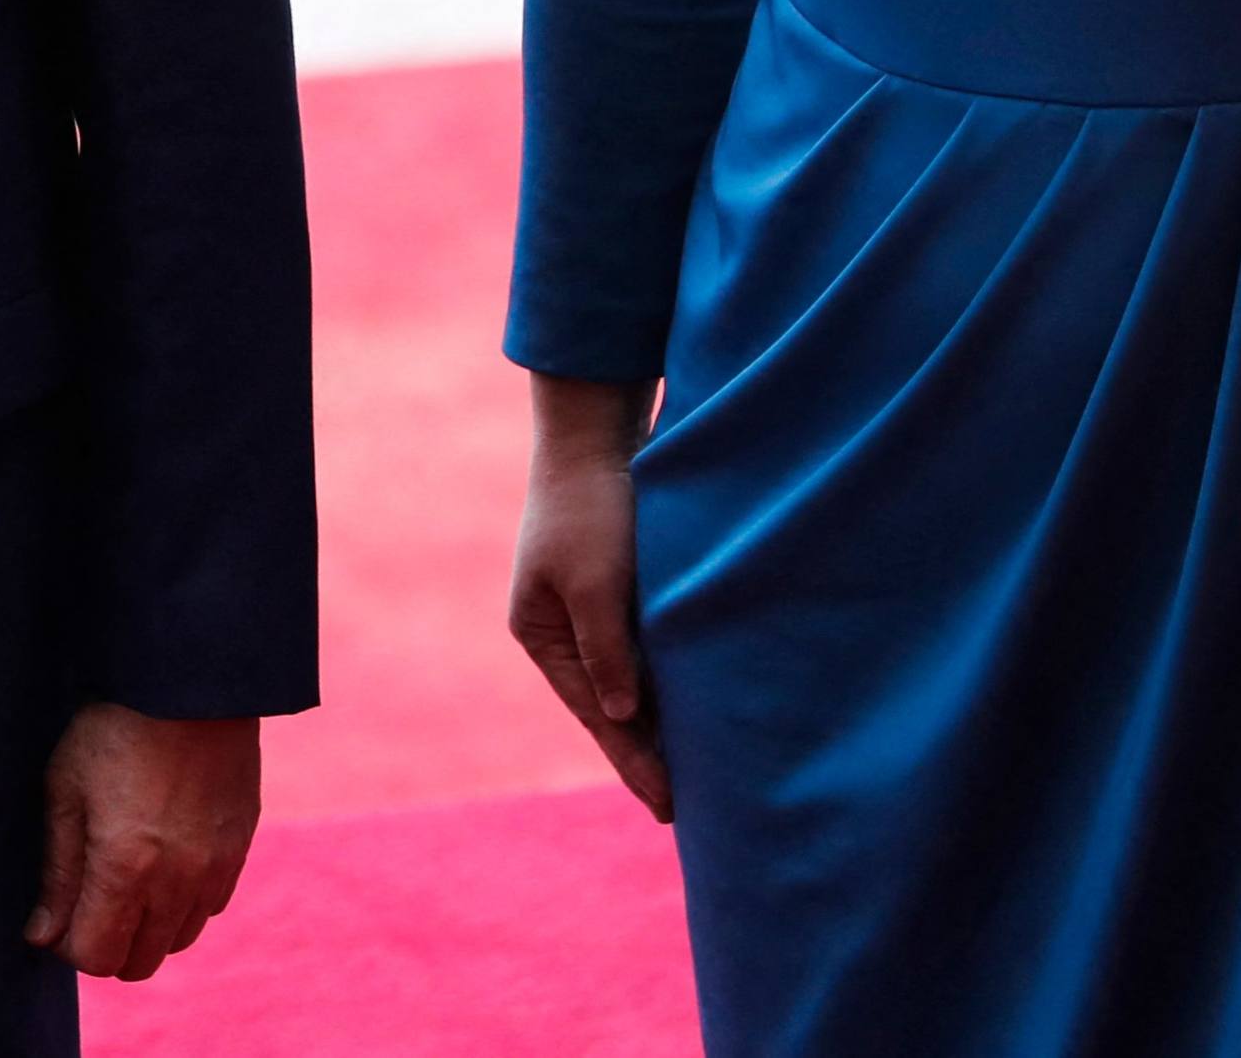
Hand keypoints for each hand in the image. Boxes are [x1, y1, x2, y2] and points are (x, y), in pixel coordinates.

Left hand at [24, 703, 259, 981]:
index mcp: (125, 868)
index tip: (59, 913)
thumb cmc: (113, 727)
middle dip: (107, 944)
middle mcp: (177, 880)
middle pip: (138, 963)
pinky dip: (185, 902)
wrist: (189, 681)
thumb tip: (42, 937)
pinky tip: (166, 860)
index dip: (68, 945)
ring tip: (128, 879)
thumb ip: (57, 872)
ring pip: (178, 940)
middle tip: (89, 899)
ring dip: (148, 927)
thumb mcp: (66, 790)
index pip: (95, 957)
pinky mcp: (240, 847)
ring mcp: (215, 867)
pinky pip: (211, 906)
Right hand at [510, 372, 670, 822]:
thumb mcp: (595, 582)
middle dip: (645, 753)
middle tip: (685, 809)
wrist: (596, 430)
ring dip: (662, 720)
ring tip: (699, 772)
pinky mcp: (624, 590)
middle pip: (610, 706)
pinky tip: (700, 706)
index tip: (668, 807)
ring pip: (633, 681)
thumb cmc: (589, 506)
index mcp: (540, 634)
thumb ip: (607, 652)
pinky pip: (649, 651)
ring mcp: (594, 610)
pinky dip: (671, 681)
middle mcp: (564, 630)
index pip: (595, 715)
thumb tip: (620, 718)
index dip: (634, 761)